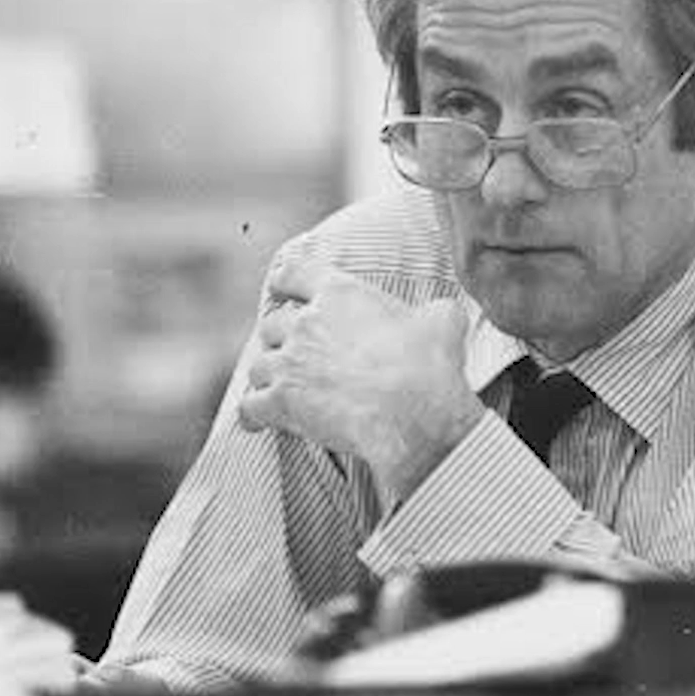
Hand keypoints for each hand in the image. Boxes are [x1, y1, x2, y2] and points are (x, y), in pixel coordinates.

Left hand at [238, 256, 484, 504]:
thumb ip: (434, 310)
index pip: (295, 273)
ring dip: (267, 377)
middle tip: (294, 352)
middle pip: (272, 324)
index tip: (281, 287)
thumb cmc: (429, 364)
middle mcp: (306, 322)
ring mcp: (288, 363)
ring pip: (258, 365)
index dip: (285, 281)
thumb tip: (443, 312)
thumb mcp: (444, 321)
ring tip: (279, 389)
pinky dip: (252, 414)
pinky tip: (256, 422)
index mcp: (340, 293)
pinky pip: (249, 407)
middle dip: (281, 338)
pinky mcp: (280, 403)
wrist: (413, 412)